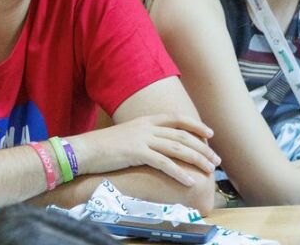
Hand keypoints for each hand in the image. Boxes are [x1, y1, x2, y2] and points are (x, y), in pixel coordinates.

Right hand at [69, 114, 219, 186]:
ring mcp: (142, 139)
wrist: (84, 150)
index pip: (176, 118)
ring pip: (177, 148)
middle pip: (182, 135)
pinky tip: (189, 180)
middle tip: (215, 159)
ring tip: (209, 170)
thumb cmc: (103, 146)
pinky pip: (164, 163)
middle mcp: (147, 127)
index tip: (210, 133)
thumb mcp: (127, 135)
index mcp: (145, 120)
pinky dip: (179, 172)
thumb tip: (156, 146)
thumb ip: (143, 137)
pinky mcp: (137, 153)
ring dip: (196, 159)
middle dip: (202, 147)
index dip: (195, 125)